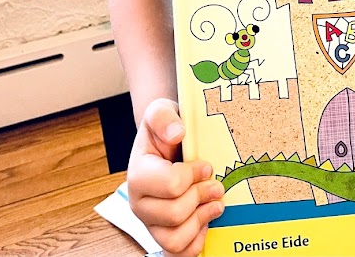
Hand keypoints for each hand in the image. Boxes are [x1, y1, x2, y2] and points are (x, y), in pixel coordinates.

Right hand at [126, 98, 224, 255]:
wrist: (166, 142)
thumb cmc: (165, 129)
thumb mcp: (162, 111)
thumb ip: (164, 116)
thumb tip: (177, 133)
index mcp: (138, 173)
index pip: (171, 185)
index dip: (195, 175)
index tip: (206, 165)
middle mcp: (139, 203)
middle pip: (175, 214)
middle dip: (202, 197)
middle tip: (216, 185)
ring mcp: (150, 223)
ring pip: (175, 239)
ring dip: (202, 220)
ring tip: (215, 203)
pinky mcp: (162, 236)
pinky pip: (179, 253)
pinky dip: (197, 241)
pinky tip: (205, 220)